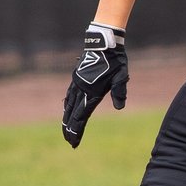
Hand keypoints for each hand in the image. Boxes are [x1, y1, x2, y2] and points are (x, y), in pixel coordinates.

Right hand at [62, 22, 128, 147]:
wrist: (103, 44)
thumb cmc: (115, 61)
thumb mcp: (120, 76)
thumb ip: (119, 91)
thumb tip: (120, 107)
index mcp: (92, 92)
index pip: (82, 116)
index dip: (78, 130)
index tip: (74, 142)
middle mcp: (81, 89)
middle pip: (72, 114)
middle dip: (70, 129)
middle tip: (69, 142)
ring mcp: (77, 83)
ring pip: (68, 105)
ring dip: (66, 119)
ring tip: (65, 130)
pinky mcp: (76, 78)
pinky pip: (69, 95)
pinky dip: (66, 105)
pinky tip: (65, 110)